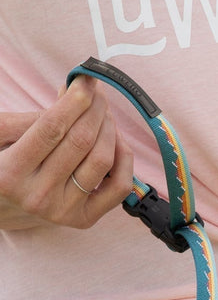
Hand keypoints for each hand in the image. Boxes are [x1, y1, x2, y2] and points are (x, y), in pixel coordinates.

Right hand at [0, 76, 133, 229]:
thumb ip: (30, 118)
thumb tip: (73, 94)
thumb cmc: (1, 163)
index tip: (87, 80)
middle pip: (80, 142)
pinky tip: (116, 140)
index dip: (74, 100)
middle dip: (94, 109)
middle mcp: (38, 196)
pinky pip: (118, 187)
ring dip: (110, 129)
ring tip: (103, 113)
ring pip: (101, 161)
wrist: (4, 206)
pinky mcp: (85, 219)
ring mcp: (63, 211)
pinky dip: (124, 159)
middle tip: (97, 92)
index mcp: (9, 173)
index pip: (51, 129)